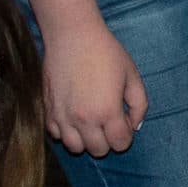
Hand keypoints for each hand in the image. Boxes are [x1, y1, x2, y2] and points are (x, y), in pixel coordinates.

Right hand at [43, 16, 147, 156]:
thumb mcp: (132, 76)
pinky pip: (55, 135)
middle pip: (99, 150)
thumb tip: (135, 126)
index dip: (126, 135)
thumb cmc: (106, 53)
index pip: (120, 143)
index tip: (124, 121)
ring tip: (91, 122)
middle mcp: (84, 119)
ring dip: (86, 140)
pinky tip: (73, 117)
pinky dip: (65, 132)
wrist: (72, 36)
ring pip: (75, 148)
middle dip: (108, 140)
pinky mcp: (47, 110)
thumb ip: (139, 104)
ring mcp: (62, 117)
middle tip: (109, 121)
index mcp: (107, 112)